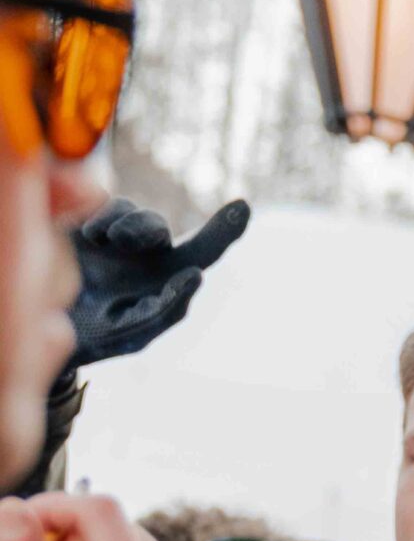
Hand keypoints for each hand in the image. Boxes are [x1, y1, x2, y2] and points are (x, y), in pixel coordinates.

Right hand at [70, 196, 249, 366]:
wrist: (42, 325)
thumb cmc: (95, 336)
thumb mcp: (131, 334)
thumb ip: (165, 309)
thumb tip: (196, 274)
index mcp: (165, 280)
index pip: (202, 252)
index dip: (224, 229)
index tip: (244, 206)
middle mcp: (146, 254)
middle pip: (158, 229)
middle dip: (144, 229)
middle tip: (122, 240)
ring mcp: (117, 236)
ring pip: (135, 215)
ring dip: (125, 226)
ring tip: (104, 244)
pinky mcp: (90, 220)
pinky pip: (109, 205)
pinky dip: (102, 219)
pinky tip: (90, 238)